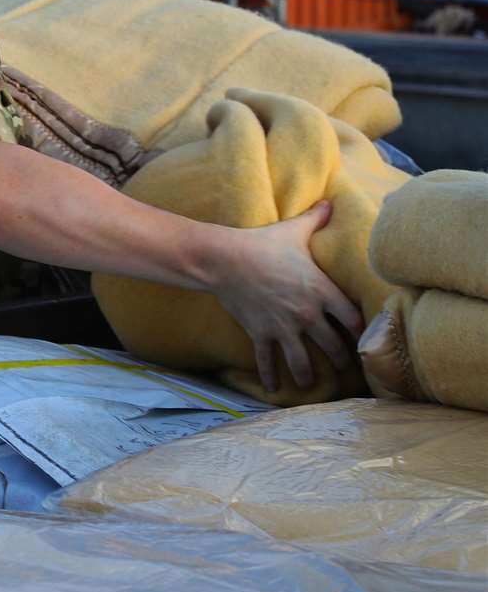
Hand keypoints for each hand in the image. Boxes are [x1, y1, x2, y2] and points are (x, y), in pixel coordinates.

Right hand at [211, 200, 363, 392]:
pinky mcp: (260, 333)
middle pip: (333, 346)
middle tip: (349, 373)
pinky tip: (272, 389)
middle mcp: (307, 314)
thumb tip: (330, 201)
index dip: (362, 332)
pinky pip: (267, 360)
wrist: (224, 259)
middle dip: (343, 361)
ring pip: (302, 360)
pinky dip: (268, 376)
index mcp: (321, 291)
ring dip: (309, 375)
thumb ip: (315, 219)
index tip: (367, 341)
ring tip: (312, 385)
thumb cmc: (261, 244)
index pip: (352, 319)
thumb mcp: (293, 231)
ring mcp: (283, 327)